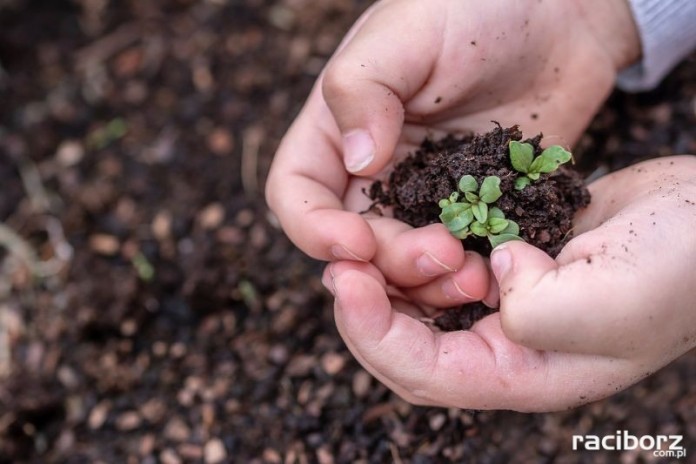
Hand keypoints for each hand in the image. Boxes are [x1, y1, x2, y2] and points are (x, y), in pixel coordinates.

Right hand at [267, 0, 639, 307]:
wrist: (560, 14)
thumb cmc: (476, 6)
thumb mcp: (408, 32)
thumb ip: (364, 89)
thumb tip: (356, 163)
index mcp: (338, 130)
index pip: (297, 194)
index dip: (314, 230)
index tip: (356, 243)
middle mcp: (375, 171)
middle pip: (355, 243)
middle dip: (388, 262)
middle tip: (440, 255)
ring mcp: (426, 195)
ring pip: (405, 263)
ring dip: (429, 282)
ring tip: (473, 274)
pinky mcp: (475, 209)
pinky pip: (461, 256)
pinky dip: (470, 275)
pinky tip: (497, 273)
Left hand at [323, 156, 695, 410]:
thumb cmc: (677, 269)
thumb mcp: (606, 303)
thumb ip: (534, 309)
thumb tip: (492, 275)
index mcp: (524, 374)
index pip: (424, 372)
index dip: (374, 333)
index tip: (345, 281)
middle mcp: (508, 348)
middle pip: (409, 345)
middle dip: (367, 309)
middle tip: (338, 262)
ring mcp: (507, 305)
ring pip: (422, 307)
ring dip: (390, 279)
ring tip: (364, 244)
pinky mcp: (510, 264)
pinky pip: (447, 268)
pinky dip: (420, 252)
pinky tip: (407, 227)